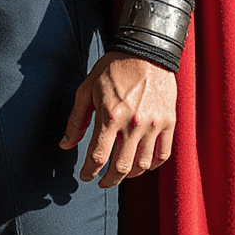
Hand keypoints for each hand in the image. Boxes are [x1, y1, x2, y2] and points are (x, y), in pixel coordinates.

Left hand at [60, 51, 176, 185]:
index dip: (89, 172)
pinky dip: (152, 164)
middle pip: (120, 167)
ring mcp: (153, 124)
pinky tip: (142, 164)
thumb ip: (76, 120)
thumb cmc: (113, 69)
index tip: (86, 176)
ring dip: (130, 174)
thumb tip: (65, 145)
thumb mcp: (87, 90)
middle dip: (109, 180)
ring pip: (142, 164)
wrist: (146, 52)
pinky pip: (163, 154)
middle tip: (102, 182)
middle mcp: (133, 124)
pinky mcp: (169, 122)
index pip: (97, 157)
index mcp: (110, 116)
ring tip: (121, 173)